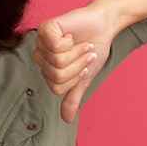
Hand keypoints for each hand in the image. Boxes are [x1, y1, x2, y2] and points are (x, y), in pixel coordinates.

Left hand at [32, 3, 115, 122]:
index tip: (85, 65)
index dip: (75, 78)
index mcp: (47, 67)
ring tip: (81, 43)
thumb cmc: (94, 48)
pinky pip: (54, 45)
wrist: (104, 25)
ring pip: (56, 62)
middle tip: (85, 52)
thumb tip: (66, 120)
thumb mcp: (84, 78)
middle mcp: (41, 54)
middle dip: (77, 66)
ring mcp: (42, 41)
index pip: (56, 87)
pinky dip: (69, 43)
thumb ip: (73, 97)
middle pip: (56, 76)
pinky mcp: (46, 28)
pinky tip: (72, 35)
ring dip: (76, 53)